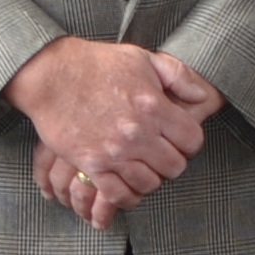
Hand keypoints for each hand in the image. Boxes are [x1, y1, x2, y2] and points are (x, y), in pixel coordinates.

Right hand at [8, 37, 219, 214]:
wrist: (52, 75)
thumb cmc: (96, 64)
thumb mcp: (143, 58)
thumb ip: (178, 75)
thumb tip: (202, 95)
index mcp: (154, 106)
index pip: (192, 140)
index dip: (189, 142)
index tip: (180, 140)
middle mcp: (138, 133)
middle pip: (174, 166)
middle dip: (172, 161)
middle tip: (161, 154)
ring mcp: (114, 152)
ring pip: (149, 184)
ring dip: (149, 178)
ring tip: (143, 168)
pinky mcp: (92, 164)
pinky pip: (118, 194)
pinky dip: (126, 195)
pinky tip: (126, 185)